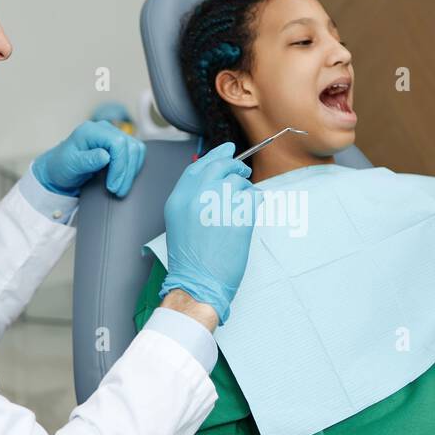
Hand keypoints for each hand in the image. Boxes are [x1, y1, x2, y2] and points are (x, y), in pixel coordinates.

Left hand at [34, 120, 145, 196]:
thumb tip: (105, 156)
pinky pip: (136, 153)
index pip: (118, 143)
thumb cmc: (62, 166)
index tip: (112, 184)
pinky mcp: (119, 146)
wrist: (59, 169)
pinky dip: (133, 167)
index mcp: (91, 131)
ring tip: (121, 187)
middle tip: (117, 190)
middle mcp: (105, 129)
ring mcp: (113, 136)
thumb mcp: (70, 164)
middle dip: (127, 172)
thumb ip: (87, 160)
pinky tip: (124, 178)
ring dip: (132, 171)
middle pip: (130, 146)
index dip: (119, 166)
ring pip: (137, 149)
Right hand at [160, 142, 258, 324]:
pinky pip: (253, 197)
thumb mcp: (180, 223)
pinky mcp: (238, 218)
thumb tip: (214, 180)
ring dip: (245, 190)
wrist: (197, 285)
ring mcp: (218, 207)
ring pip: (239, 182)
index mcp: (178, 200)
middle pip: (221, 167)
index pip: (198, 167)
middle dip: (235, 166)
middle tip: (243, 172)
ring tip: (242, 207)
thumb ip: (192, 199)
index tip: (227, 150)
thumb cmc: (190, 260)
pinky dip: (255, 202)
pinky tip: (250, 212)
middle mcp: (196, 198)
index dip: (215, 156)